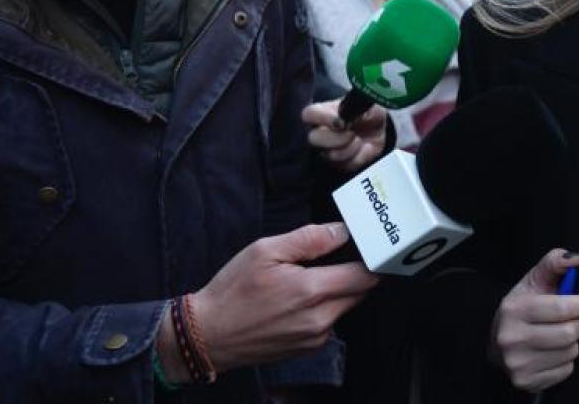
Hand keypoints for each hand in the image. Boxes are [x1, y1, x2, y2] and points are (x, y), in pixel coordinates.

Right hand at [180, 223, 378, 372]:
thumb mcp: (265, 251)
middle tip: (335, 257)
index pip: (366, 275)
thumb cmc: (232, 291)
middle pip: (361, 292)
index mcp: (312, 291)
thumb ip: (309, 238)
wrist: (208, 335)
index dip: (370, 258)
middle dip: (354, 273)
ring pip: (346, 306)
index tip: (366, 247)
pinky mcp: (308, 348)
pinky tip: (298, 300)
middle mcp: (320, 319)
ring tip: (308, 279)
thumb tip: (341, 230)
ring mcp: (315, 337)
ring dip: (338, 291)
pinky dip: (324, 308)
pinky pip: (330, 322)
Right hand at [303, 99, 388, 172]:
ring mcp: (329, 150)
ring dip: (350, 147)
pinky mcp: (341, 164)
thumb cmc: (371, 113)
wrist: (385, 129)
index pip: (309, 114)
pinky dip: (360, 156)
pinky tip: (366, 148)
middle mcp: (322, 132)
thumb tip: (347, 116)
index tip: (340, 121)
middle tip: (352, 133)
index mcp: (325, 112)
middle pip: (313, 138)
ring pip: (330, 155)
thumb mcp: (368, 104)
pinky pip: (346, 165)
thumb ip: (357, 106)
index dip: (321, 118)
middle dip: (336, 137)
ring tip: (360, 139)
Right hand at [490, 249, 578, 392]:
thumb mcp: (534, 280)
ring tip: (557, 334)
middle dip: (578, 323)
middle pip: (570, 334)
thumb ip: (554, 262)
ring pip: (571, 352)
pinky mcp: (526, 382)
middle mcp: (512, 338)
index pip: (562, 308)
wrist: (498, 342)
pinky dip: (565, 360)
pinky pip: (566, 370)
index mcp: (514, 309)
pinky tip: (551, 351)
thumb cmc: (524, 306)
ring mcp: (518, 363)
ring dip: (572, 342)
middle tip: (572, 319)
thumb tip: (576, 258)